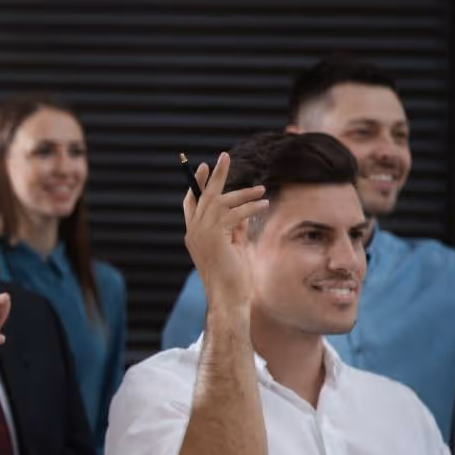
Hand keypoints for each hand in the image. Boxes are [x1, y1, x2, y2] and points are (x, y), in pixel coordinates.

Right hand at [182, 154, 268, 313]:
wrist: (228, 298)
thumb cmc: (233, 279)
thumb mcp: (235, 248)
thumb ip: (236, 229)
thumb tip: (244, 212)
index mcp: (195, 235)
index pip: (191, 204)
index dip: (198, 185)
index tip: (205, 169)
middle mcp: (194, 231)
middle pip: (202, 195)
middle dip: (214, 175)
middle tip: (223, 156)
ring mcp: (201, 234)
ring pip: (220, 202)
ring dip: (243, 193)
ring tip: (261, 189)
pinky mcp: (214, 236)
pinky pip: (234, 213)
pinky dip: (250, 207)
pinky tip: (263, 204)